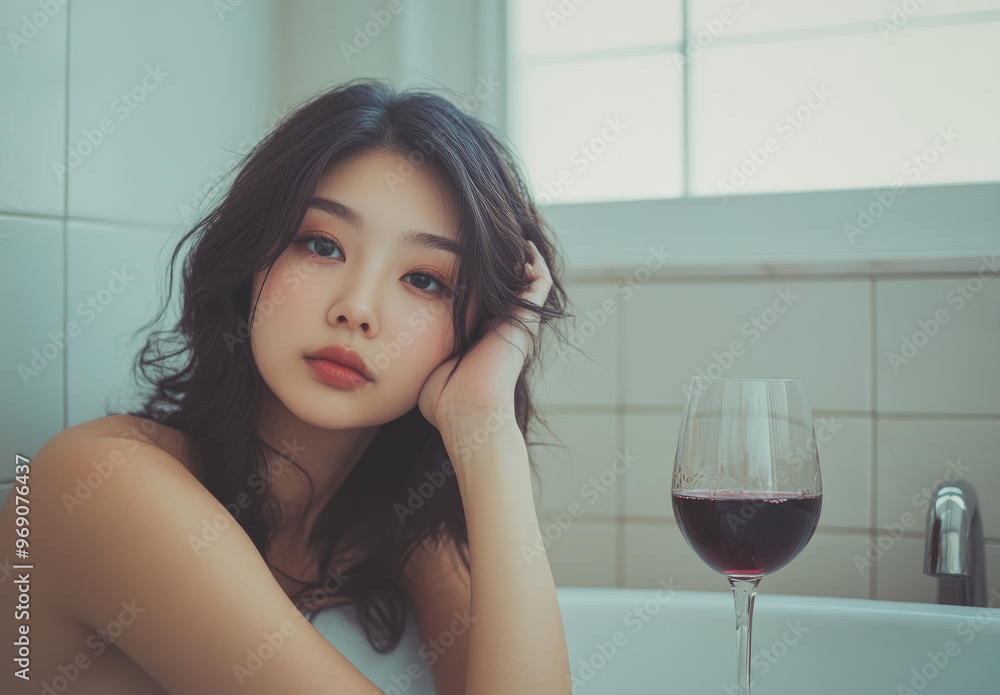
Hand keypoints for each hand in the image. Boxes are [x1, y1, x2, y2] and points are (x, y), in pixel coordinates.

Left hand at [418, 240, 551, 432]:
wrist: (468, 410)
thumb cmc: (444, 399)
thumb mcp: (428, 366)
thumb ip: (421, 354)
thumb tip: (396, 353)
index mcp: (483, 337)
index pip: (486, 300)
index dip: (480, 279)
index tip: (463, 254)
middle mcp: (504, 328)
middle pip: (509, 286)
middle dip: (503, 261)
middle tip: (490, 236)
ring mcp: (518, 324)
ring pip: (528, 280)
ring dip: (520, 257)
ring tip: (509, 233)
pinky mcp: (528, 319)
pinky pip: (539, 282)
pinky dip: (534, 262)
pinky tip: (522, 246)